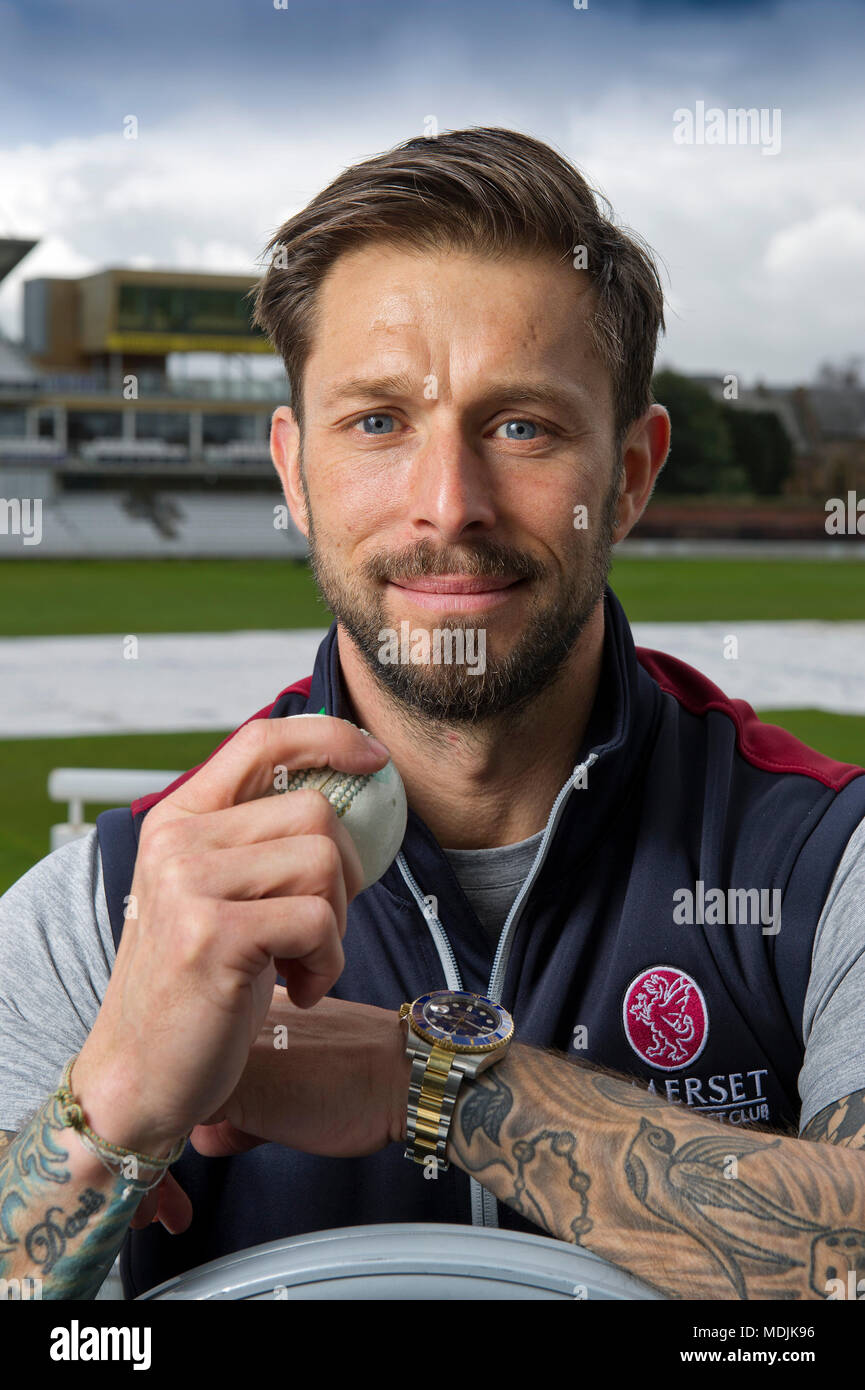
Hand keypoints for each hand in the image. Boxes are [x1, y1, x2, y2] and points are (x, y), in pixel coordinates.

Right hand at [72, 716, 388, 1158]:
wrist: (143, 1075)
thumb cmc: (195, 985)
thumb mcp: (214, 894)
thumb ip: (257, 841)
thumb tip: (346, 789)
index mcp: (178, 819)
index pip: (260, 741)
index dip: (326, 737)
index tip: (373, 758)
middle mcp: (176, 839)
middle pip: (314, 812)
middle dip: (343, 875)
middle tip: (316, 929)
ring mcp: (188, 884)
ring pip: (323, 862)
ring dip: (335, 924)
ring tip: (300, 963)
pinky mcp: (213, 933)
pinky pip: (318, 920)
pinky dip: (326, 962)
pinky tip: (296, 991)